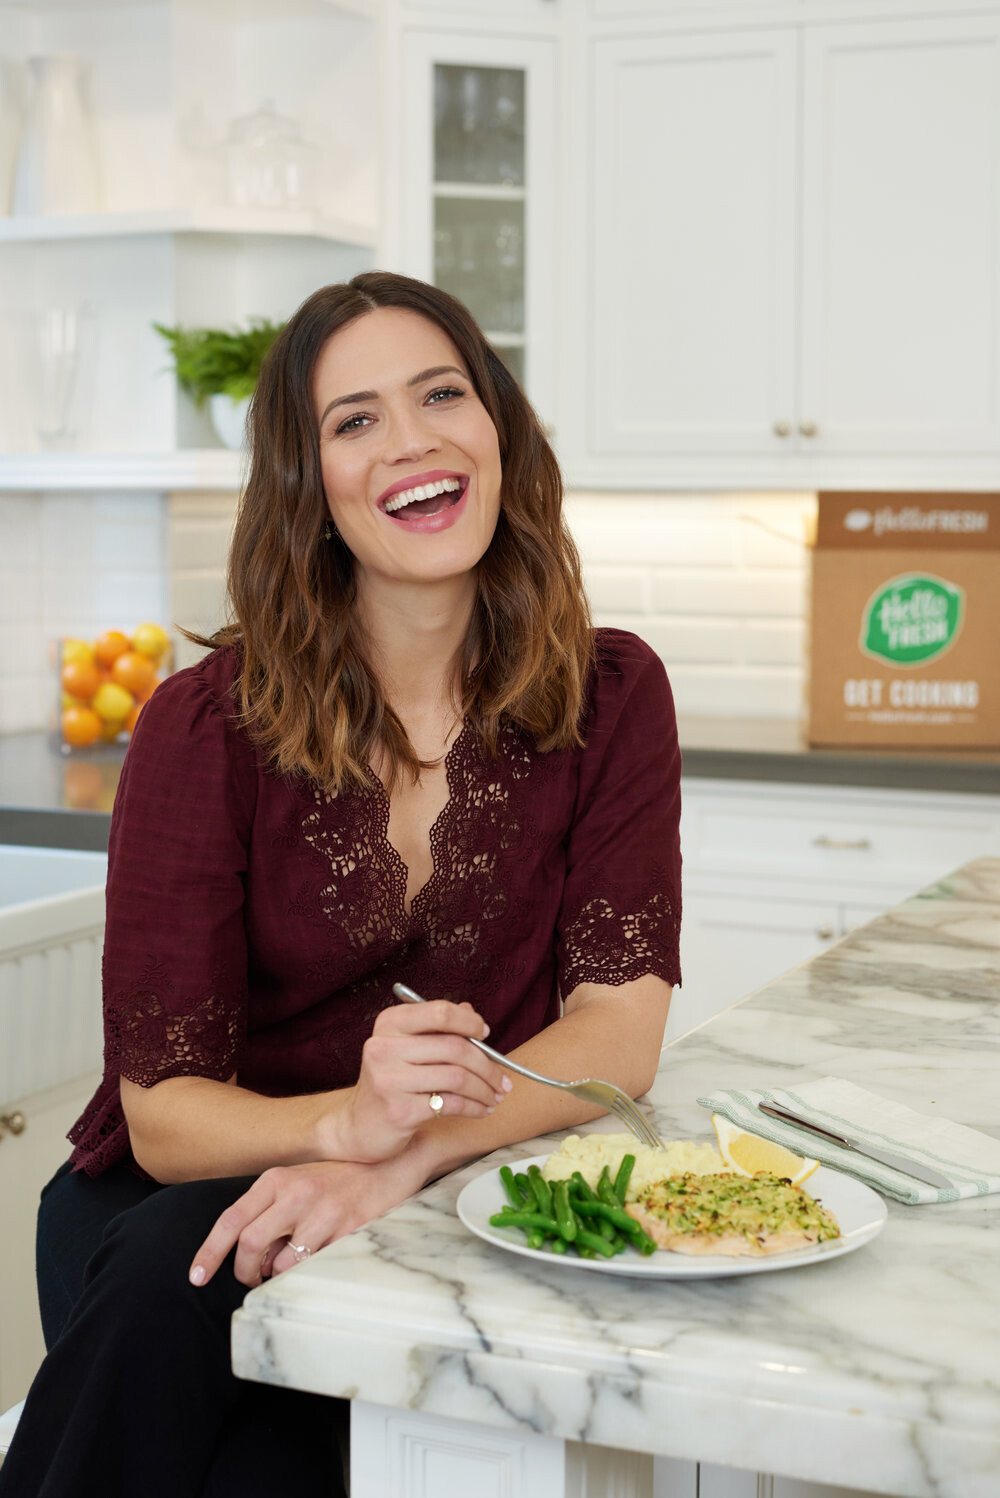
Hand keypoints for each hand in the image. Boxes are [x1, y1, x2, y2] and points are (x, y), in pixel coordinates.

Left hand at [189, 1143, 433, 1288]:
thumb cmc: (342, 1176)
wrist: (392, 1161)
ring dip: (279, 1276)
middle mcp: (296, 1192)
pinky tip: (316, 1262)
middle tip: (252, 1280)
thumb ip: (271, 1209)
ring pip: (281, 1263)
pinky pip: (314, 1266)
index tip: (196, 1277)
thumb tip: (250, 1254)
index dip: (209, 1252)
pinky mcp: (347, 1230)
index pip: (231, 1219)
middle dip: (244, 1272)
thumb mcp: (300, 1180)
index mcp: (277, 1179)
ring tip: (289, 1268)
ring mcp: (322, 1212)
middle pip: (250, 1245)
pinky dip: (308, 1273)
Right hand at [327, 999, 510, 1163]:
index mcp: (389, 1024)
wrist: (360, 1127)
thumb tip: (471, 1011)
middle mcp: (384, 1047)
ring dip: (485, 1089)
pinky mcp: (399, 1111)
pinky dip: (474, 1107)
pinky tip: (482, 1110)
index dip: (470, 1022)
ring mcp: (389, 1080)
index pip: (440, 1013)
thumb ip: (437, 1029)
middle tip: (503, 1080)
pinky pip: (451, 1104)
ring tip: (496, 1097)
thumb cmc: (392, 1083)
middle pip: (454, 1047)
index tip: (486, 1035)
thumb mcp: (407, 1049)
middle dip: (488, 1065)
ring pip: (457, 1077)